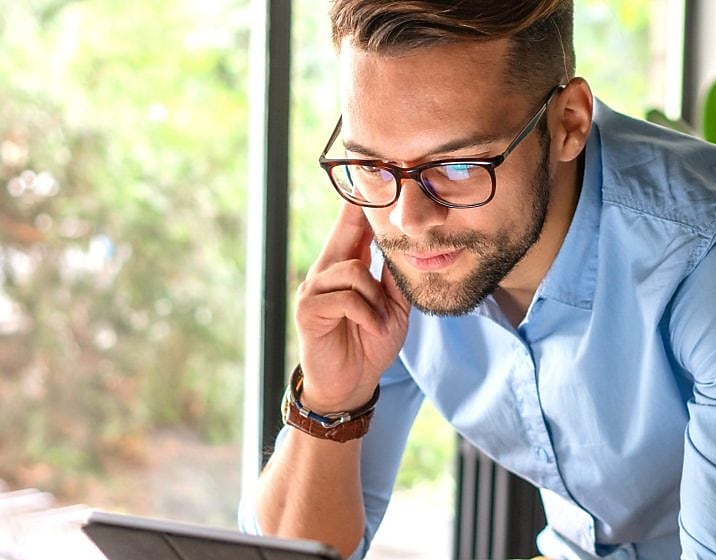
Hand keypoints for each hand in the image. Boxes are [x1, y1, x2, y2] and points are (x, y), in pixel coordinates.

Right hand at [294, 203, 410, 411]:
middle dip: (359, 213)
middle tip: (375, 189)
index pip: (352, 228)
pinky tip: (373, 328)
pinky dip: (368, 314)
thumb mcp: (391, 308)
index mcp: (345, 268)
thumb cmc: (370, 344)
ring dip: (375, 298)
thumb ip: (392, 278)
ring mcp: (314, 290)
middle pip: (345, 233)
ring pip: (353, 271)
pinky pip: (347, 297)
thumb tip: (405, 246)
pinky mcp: (309, 310)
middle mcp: (325, 272)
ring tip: (381, 321)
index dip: (358, 203)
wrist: (350, 385)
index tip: (368, 172)